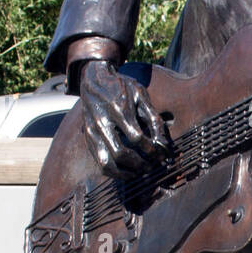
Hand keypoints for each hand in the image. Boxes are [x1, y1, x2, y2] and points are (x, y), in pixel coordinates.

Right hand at [78, 60, 172, 177]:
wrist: (93, 79)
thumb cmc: (121, 87)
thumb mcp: (141, 96)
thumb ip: (153, 119)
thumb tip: (164, 144)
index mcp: (117, 109)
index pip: (136, 138)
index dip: (150, 150)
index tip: (160, 154)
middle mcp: (101, 122)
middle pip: (120, 153)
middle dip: (139, 164)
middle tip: (151, 167)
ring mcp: (91, 131)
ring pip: (106, 163)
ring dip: (125, 173)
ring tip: (139, 173)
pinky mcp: (87, 138)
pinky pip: (98, 162)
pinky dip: (113, 172)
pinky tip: (126, 172)